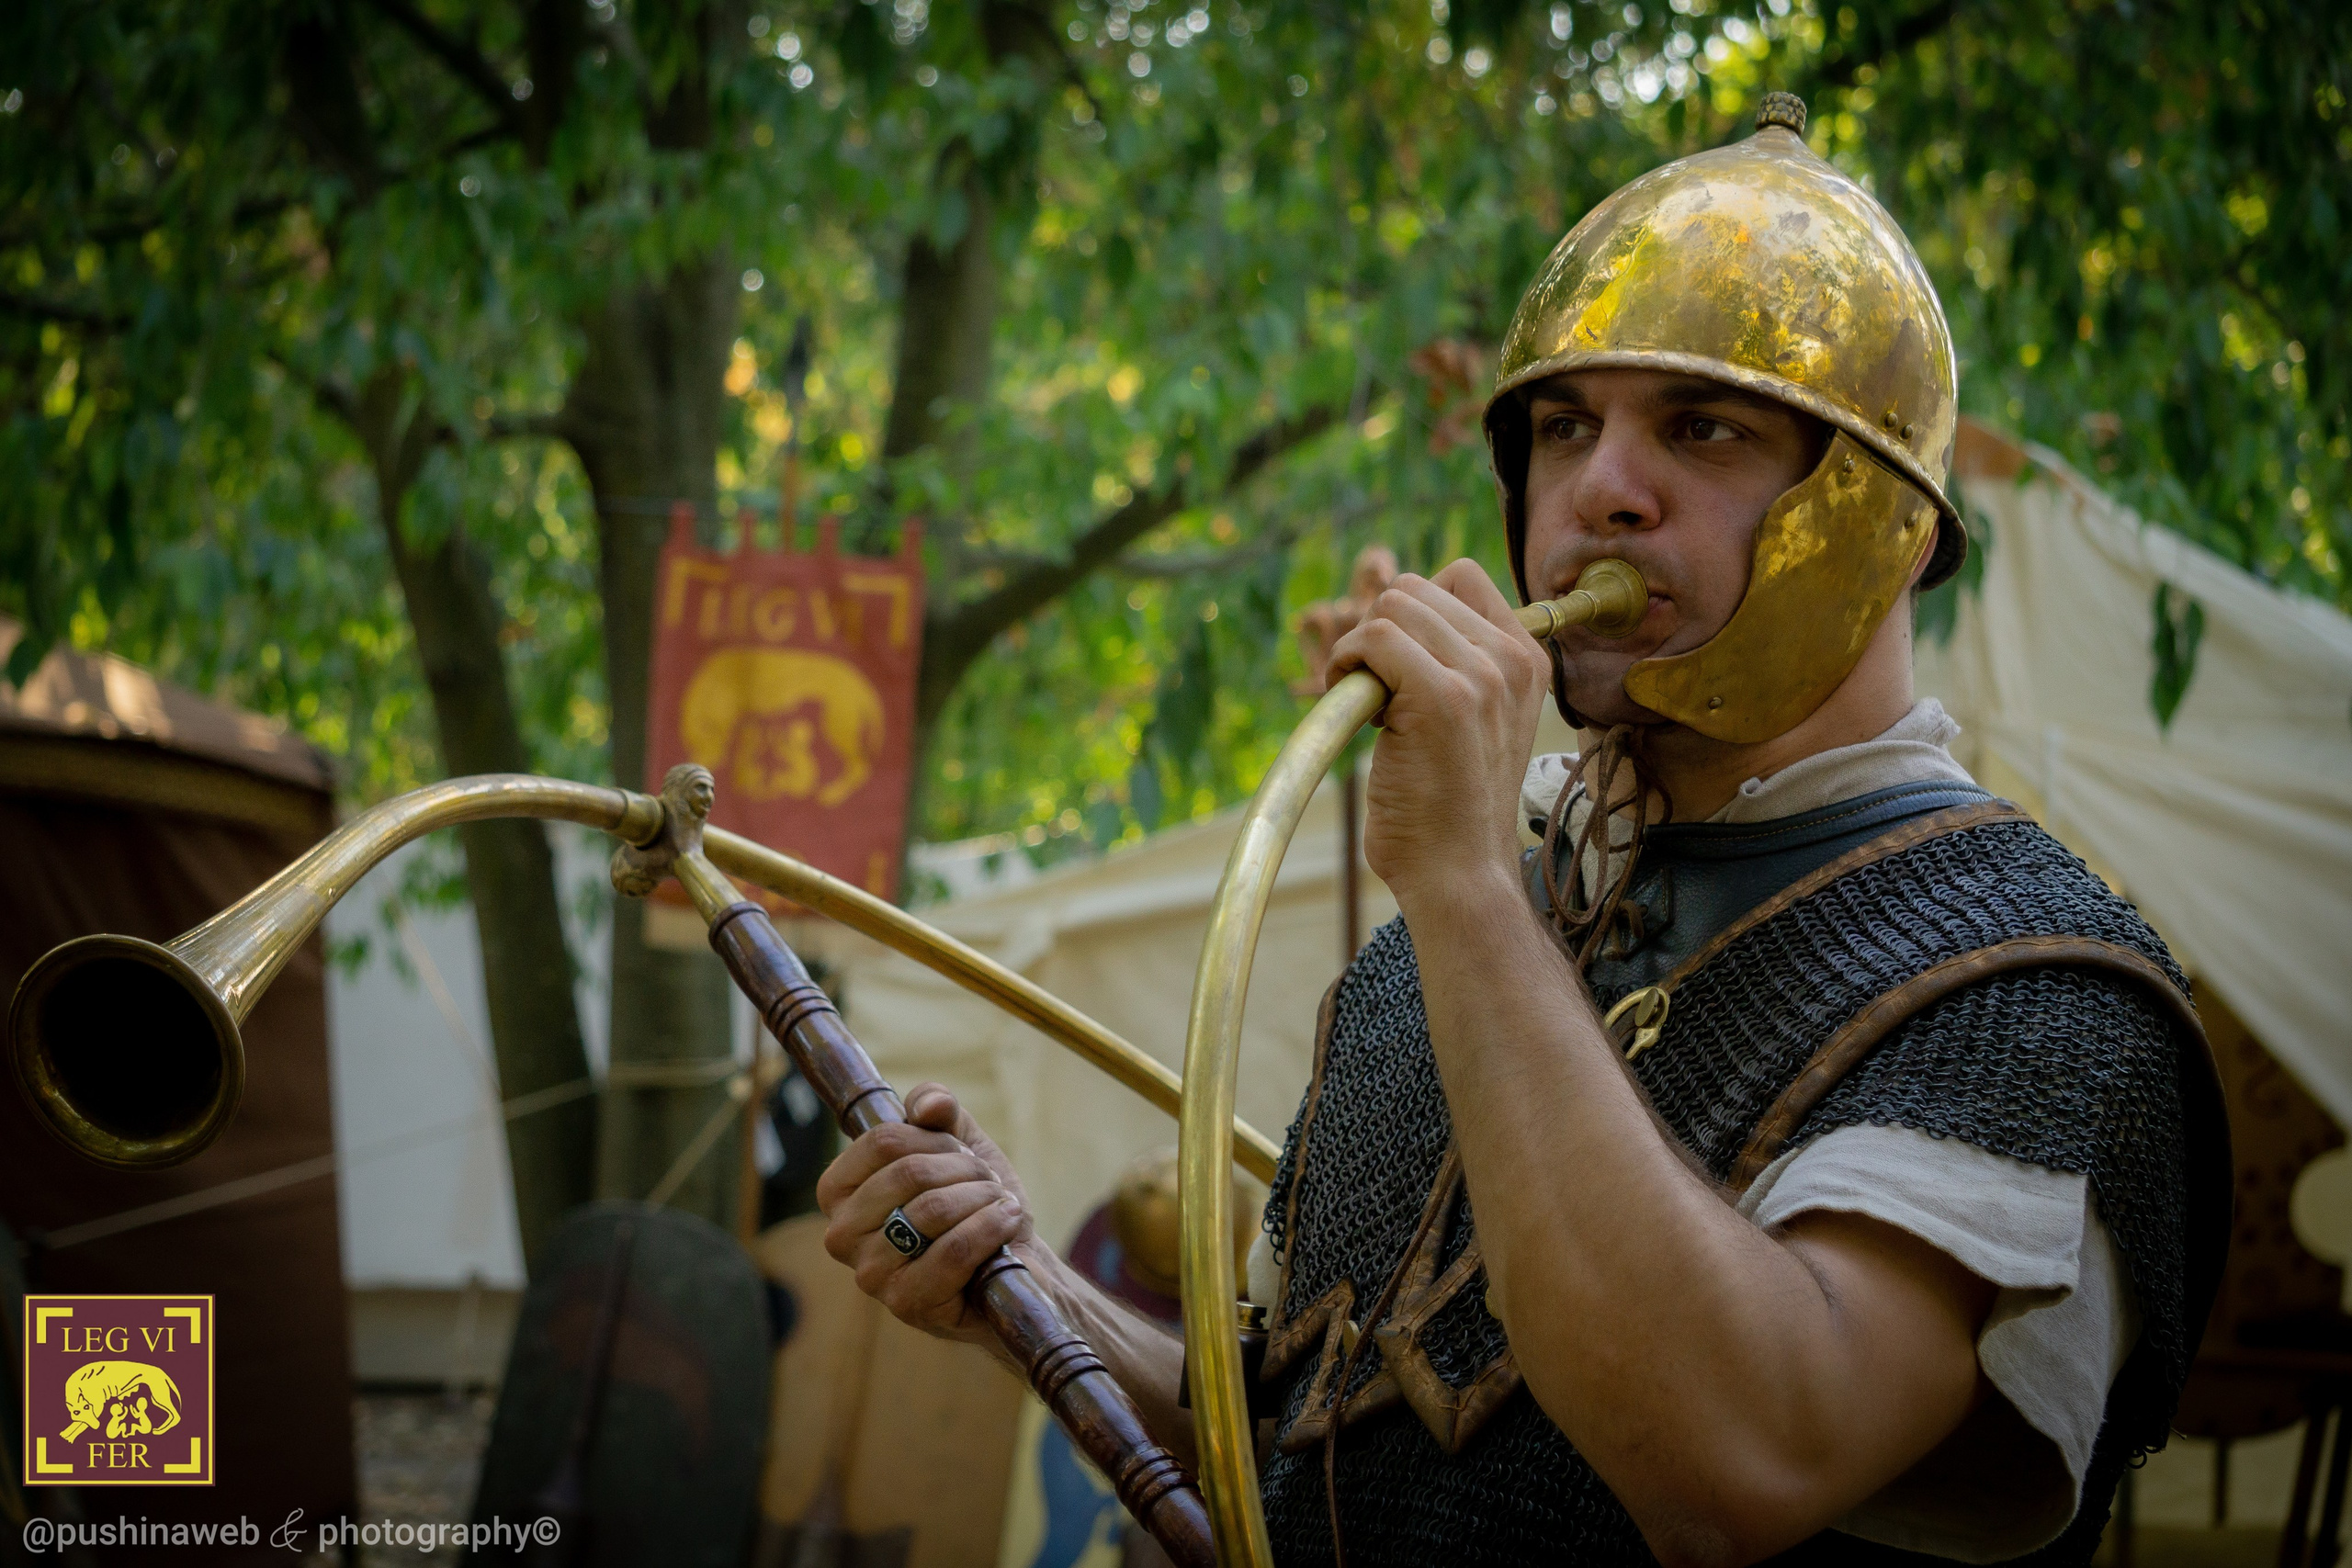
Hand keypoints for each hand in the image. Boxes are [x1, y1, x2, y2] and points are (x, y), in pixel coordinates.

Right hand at [816, 1083, 1039, 1342]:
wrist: (1011, 1263)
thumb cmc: (973, 1203)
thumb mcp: (957, 1144)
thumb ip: (939, 1110)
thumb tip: (928, 1105)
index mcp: (839, 1192)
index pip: (883, 1141)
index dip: (935, 1138)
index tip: (960, 1152)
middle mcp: (841, 1235)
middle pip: (909, 1173)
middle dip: (964, 1168)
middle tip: (986, 1180)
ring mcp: (870, 1274)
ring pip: (933, 1210)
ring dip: (982, 1197)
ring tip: (1000, 1202)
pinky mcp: (906, 1304)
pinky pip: (954, 1251)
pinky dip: (991, 1227)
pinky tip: (1007, 1220)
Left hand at [1325, 559, 1551, 902]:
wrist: (1459, 874)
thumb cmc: (1448, 806)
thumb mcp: (1473, 720)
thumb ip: (1456, 665)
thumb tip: (1394, 612)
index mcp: (1527, 660)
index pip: (1461, 576)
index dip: (1413, 614)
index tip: (1401, 670)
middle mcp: (1512, 660)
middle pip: (1418, 587)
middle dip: (1381, 632)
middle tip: (1378, 693)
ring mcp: (1481, 676)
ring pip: (1394, 605)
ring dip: (1360, 649)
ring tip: (1370, 705)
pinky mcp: (1442, 697)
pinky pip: (1376, 637)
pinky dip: (1347, 664)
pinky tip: (1354, 708)